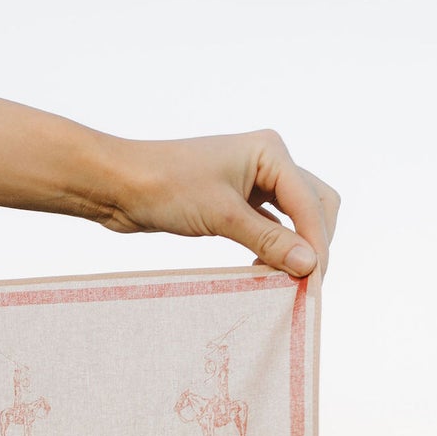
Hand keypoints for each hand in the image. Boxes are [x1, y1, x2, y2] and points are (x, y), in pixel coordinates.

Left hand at [102, 131, 338, 279]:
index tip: (316, 281)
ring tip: (285, 280)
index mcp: (270, 152)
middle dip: (314, 242)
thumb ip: (268, 240)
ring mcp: (252, 180)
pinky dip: (272, 246)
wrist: (118, 185)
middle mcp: (267, 162)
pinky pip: (268, 225)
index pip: (311, 203)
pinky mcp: (234, 201)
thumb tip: (310, 265)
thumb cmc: (166, 188)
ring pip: (293, 217)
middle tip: (307, 283)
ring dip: (294, 246)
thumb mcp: (222, 216)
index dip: (317, 243)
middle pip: (313, 205)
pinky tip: (264, 270)